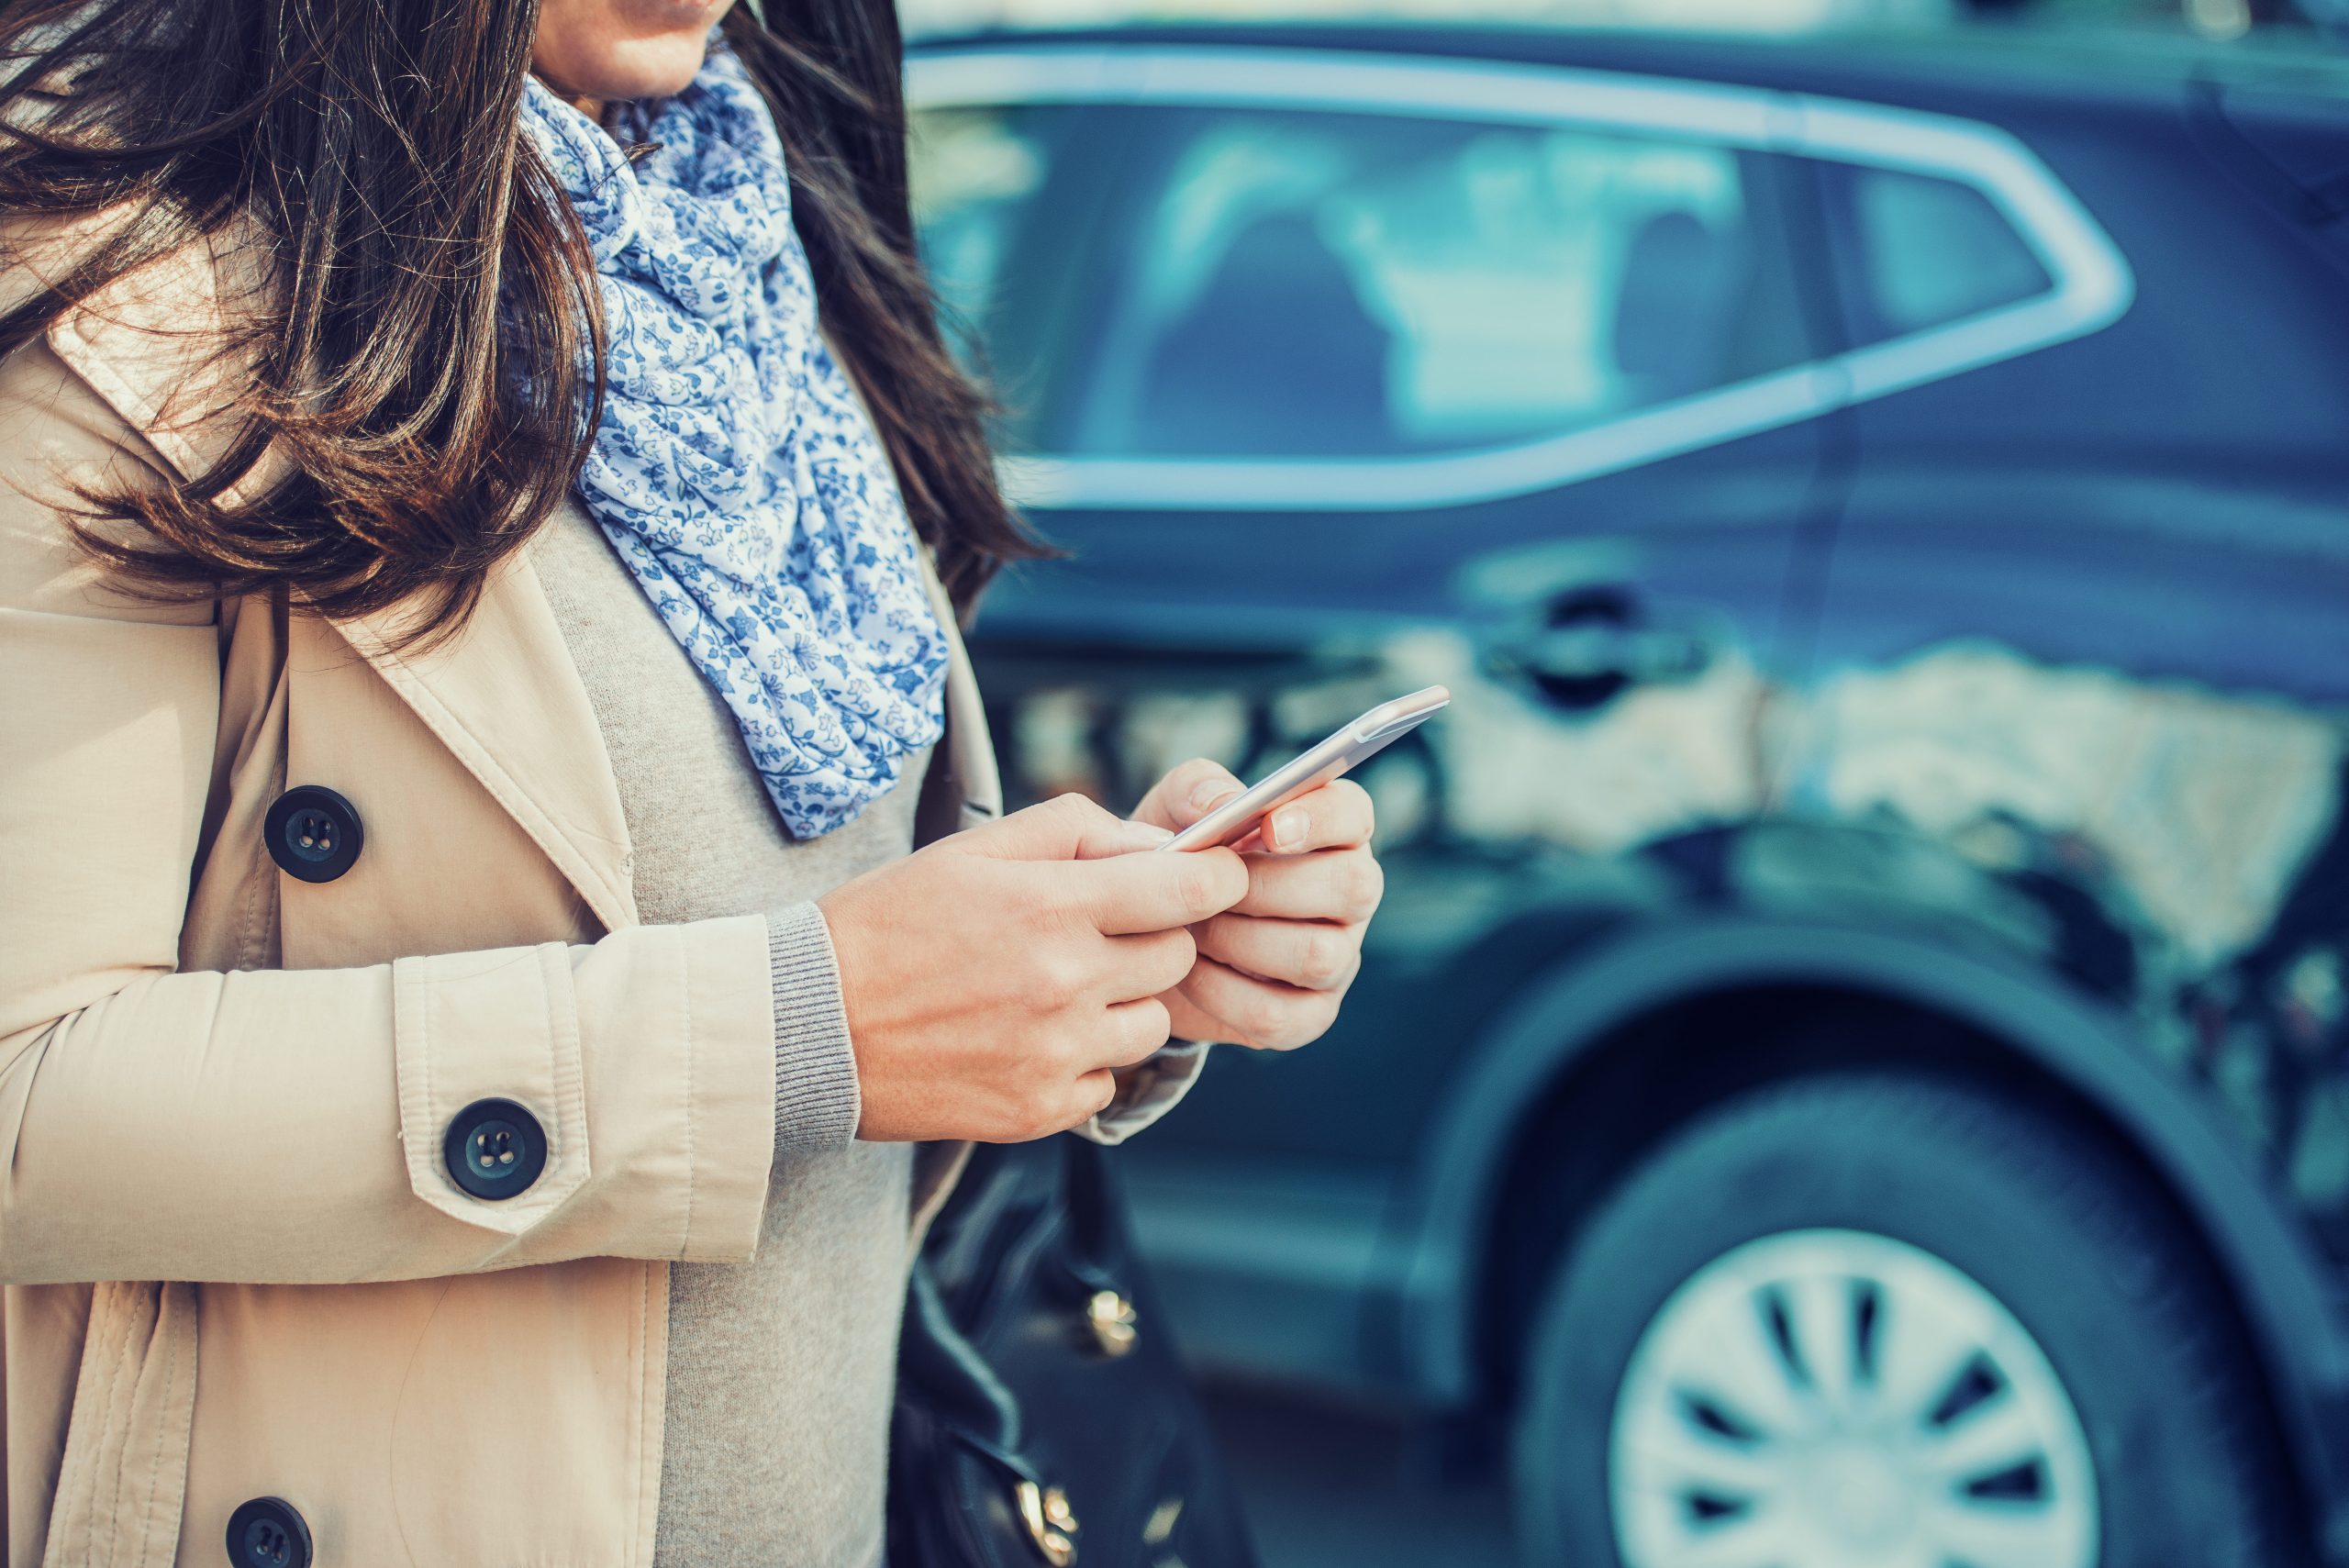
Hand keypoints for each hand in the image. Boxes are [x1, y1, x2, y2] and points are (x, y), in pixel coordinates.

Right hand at [820, 793, 1248, 1142]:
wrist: (808, 1024)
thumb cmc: (888, 923)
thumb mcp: (973, 849)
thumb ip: (1075, 830)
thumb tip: (1157, 844)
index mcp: (1054, 907)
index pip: (1190, 890)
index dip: (1215, 878)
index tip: (1211, 877)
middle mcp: (1066, 983)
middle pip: (1177, 956)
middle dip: (1153, 936)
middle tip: (1094, 931)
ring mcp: (1056, 1054)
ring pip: (1153, 1023)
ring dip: (1124, 1002)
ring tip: (1056, 988)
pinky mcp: (1040, 1110)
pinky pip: (1107, 1080)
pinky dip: (1084, 1059)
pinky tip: (1027, 1037)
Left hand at [1133, 759, 1382, 1050]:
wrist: (1146, 935)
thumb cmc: (1179, 858)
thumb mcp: (1173, 810)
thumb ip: (1198, 790)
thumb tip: (1225, 805)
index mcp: (1331, 832)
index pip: (1353, 814)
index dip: (1321, 819)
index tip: (1269, 827)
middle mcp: (1350, 894)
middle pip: (1353, 886)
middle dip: (1271, 887)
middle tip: (1208, 887)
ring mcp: (1337, 958)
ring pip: (1317, 955)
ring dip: (1240, 941)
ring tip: (1191, 928)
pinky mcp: (1309, 1015)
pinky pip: (1280, 1015)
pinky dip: (1222, 994)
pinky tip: (1188, 971)